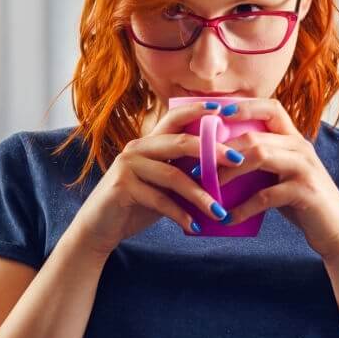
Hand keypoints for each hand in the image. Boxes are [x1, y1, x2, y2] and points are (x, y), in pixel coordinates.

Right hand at [70, 103, 241, 256]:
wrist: (100, 227)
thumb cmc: (135, 204)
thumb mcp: (161, 186)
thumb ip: (182, 173)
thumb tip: (221, 172)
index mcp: (148, 143)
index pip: (174, 118)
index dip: (198, 110)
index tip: (224, 110)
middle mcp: (137, 148)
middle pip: (180, 142)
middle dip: (212, 151)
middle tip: (239, 161)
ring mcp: (128, 166)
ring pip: (173, 175)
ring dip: (200, 195)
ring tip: (220, 211)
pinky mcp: (122, 187)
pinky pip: (160, 199)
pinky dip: (180, 214)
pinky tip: (195, 226)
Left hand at [208, 98, 338, 259]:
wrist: (337, 232)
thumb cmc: (302, 203)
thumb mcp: (282, 176)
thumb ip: (261, 162)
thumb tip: (218, 159)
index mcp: (294, 140)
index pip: (272, 108)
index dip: (245, 106)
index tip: (218, 113)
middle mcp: (301, 148)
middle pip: (254, 135)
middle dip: (221, 150)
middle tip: (196, 165)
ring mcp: (305, 168)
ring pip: (258, 156)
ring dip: (228, 172)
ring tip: (208, 188)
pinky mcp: (305, 191)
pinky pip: (265, 195)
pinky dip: (243, 207)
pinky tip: (228, 218)